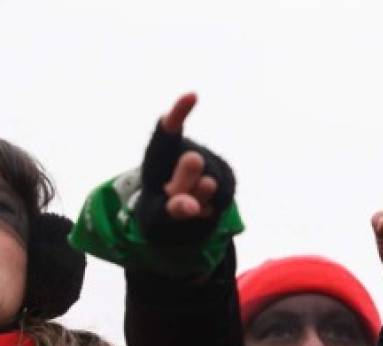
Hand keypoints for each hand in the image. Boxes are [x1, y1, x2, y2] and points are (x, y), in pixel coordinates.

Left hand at [135, 92, 235, 244]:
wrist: (173, 209)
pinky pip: (223, 195)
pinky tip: (201, 205)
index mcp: (158, 154)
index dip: (179, 111)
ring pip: (210, 183)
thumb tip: (199, 203)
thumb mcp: (156, 214)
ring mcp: (207, 162)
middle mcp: (183, 151)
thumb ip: (172, 208)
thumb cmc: (158, 208)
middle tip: (179, 185)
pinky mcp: (226, 175)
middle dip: (187, 178)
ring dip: (197, 200)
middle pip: (191, 162)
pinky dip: (211, 207)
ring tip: (186, 201)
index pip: (167, 132)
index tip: (191, 95)